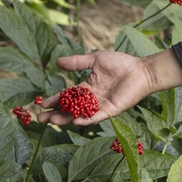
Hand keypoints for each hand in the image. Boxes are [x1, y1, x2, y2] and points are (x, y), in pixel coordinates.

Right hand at [37, 50, 180, 125]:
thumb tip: (57, 62)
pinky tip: (75, 121)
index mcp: (87, 87)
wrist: (141, 69)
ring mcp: (101, 106)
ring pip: (80, 115)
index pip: (67, 96)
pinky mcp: (111, 110)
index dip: (54, 100)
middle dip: (55, 114)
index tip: (41, 104)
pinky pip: (97, 117)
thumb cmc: (121, 63)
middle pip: (70, 109)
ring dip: (67, 118)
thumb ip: (78, 62)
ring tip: (53, 120)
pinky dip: (86, 120)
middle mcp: (92, 99)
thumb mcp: (95, 59)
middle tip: (40, 119)